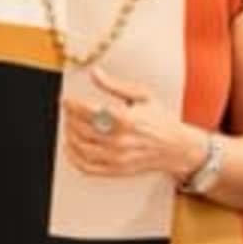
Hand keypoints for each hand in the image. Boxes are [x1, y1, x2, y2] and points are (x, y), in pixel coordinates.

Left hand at [63, 65, 200, 180]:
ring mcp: (117, 158)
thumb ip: (114, 85)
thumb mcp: (141, 95)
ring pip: (81, 148)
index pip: (87, 111)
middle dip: (69, 119)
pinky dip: (74, 158)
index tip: (66, 100)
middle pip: (81, 129)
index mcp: (125, 119)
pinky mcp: (116, 170)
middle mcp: (119, 140)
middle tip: (68, 112)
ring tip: (69, 126)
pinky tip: (71, 148)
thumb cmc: (160, 120)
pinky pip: (87, 167)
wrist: (177, 147)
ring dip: (69, 136)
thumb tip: (95, 73)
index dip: (72, 105)